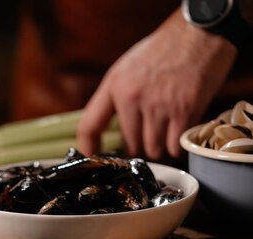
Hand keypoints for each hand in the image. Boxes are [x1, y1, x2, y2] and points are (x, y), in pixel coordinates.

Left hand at [77, 10, 236, 159]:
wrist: (199, 32)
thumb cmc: (162, 50)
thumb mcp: (126, 68)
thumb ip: (115, 96)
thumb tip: (108, 127)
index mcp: (114, 86)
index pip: (89, 125)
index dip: (87, 146)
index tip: (92, 158)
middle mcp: (132, 97)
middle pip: (130, 143)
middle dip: (139, 144)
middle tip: (148, 134)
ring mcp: (158, 104)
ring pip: (153, 148)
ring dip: (160, 145)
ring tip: (166, 130)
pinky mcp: (184, 109)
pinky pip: (175, 144)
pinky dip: (177, 144)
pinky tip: (179, 132)